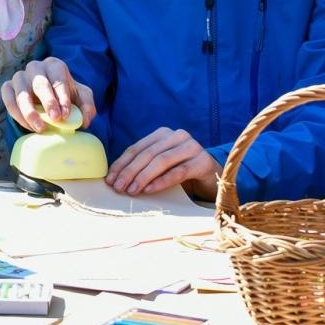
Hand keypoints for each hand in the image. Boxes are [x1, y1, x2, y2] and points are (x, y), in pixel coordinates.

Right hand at [0, 57, 95, 131]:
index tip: (66, 114)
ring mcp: (20, 76)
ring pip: (21, 92)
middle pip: (39, 83)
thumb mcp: (81, 99)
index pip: (58, 78)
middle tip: (56, 119)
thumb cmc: (65, 97)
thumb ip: (88, 107)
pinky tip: (29, 126)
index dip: (62, 96)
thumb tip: (85, 120)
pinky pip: (8, 99)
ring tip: (40, 128)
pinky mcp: (8, 87)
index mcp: (54, 66)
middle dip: (48, 102)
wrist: (48, 100)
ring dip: (30, 111)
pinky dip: (16, 114)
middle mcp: (35, 67)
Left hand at [106, 126, 221, 197]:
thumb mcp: (161, 166)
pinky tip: (149, 190)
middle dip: (130, 171)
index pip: (137, 148)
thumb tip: (116, 177)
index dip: (122, 163)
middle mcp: (178, 136)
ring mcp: (192, 147)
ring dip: (143, 177)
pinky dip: (161, 181)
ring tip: (131, 191)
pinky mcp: (203, 161)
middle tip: (119, 187)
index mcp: (163, 134)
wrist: (213, 178)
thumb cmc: (182, 172)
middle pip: (148, 154)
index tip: (110, 179)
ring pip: (162, 161)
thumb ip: (143, 165)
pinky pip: (178, 172)